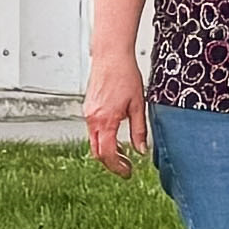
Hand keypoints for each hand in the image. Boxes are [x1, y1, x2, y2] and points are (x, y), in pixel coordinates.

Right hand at [83, 52, 149, 176]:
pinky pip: (93, 130)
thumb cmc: (125, 74)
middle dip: (111, 162)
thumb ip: (139, 130)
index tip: (128, 172)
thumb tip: (141, 150)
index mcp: (106, 120)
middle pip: (97, 152)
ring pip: (94, 142)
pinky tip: (116, 134)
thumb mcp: (138, 104)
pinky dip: (103, 138)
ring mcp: (88, 114)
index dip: (118, 167)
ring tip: (124, 151)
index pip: (108, 154)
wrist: (111, 56)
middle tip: (126, 166)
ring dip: (107, 150)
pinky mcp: (88, 108)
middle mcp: (93, 119)